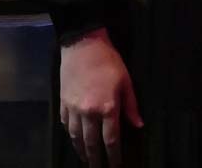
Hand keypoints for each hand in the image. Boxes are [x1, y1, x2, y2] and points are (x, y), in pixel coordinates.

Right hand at [59, 28, 142, 166]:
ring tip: (86, 158)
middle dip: (95, 159)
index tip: (116, 165)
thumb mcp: (126, 81)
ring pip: (75, 137)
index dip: (114, 155)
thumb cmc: (109, 62)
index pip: (111, 139)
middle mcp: (88, 113)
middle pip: (91, 142)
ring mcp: (72, 109)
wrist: (83, 46)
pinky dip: (70, 135)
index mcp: (107, 107)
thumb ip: (131, 106)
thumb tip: (138, 125)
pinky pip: (65, 125)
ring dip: (81, 150)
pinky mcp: (62, 103)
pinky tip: (73, 139)